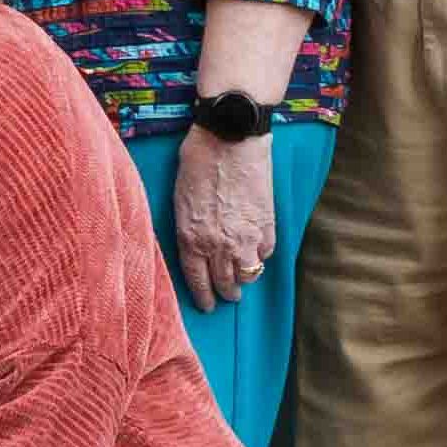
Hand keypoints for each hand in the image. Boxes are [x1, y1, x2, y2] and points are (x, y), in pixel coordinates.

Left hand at [169, 123, 279, 309]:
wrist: (231, 140)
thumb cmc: (197, 162)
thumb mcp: (179, 199)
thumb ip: (188, 227)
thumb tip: (193, 244)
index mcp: (191, 238)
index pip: (197, 280)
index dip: (203, 296)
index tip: (207, 306)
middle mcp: (219, 244)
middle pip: (224, 282)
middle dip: (225, 293)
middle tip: (227, 296)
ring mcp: (246, 237)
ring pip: (248, 274)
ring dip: (245, 280)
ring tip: (243, 281)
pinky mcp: (267, 225)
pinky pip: (266, 253)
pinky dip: (261, 256)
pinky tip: (257, 253)